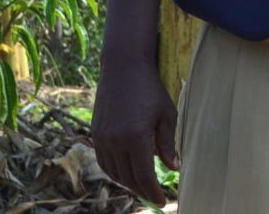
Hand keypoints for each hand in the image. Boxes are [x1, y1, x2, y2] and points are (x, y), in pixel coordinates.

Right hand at [91, 60, 178, 205]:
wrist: (123, 68)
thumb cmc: (151, 89)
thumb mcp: (167, 115)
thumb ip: (168, 144)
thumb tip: (173, 168)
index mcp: (136, 138)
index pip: (144, 176)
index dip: (153, 192)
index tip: (163, 201)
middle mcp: (115, 141)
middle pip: (128, 178)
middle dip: (142, 190)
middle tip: (155, 197)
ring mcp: (102, 138)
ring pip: (114, 172)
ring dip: (128, 183)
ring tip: (143, 186)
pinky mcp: (95, 133)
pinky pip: (104, 161)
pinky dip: (115, 171)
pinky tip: (126, 172)